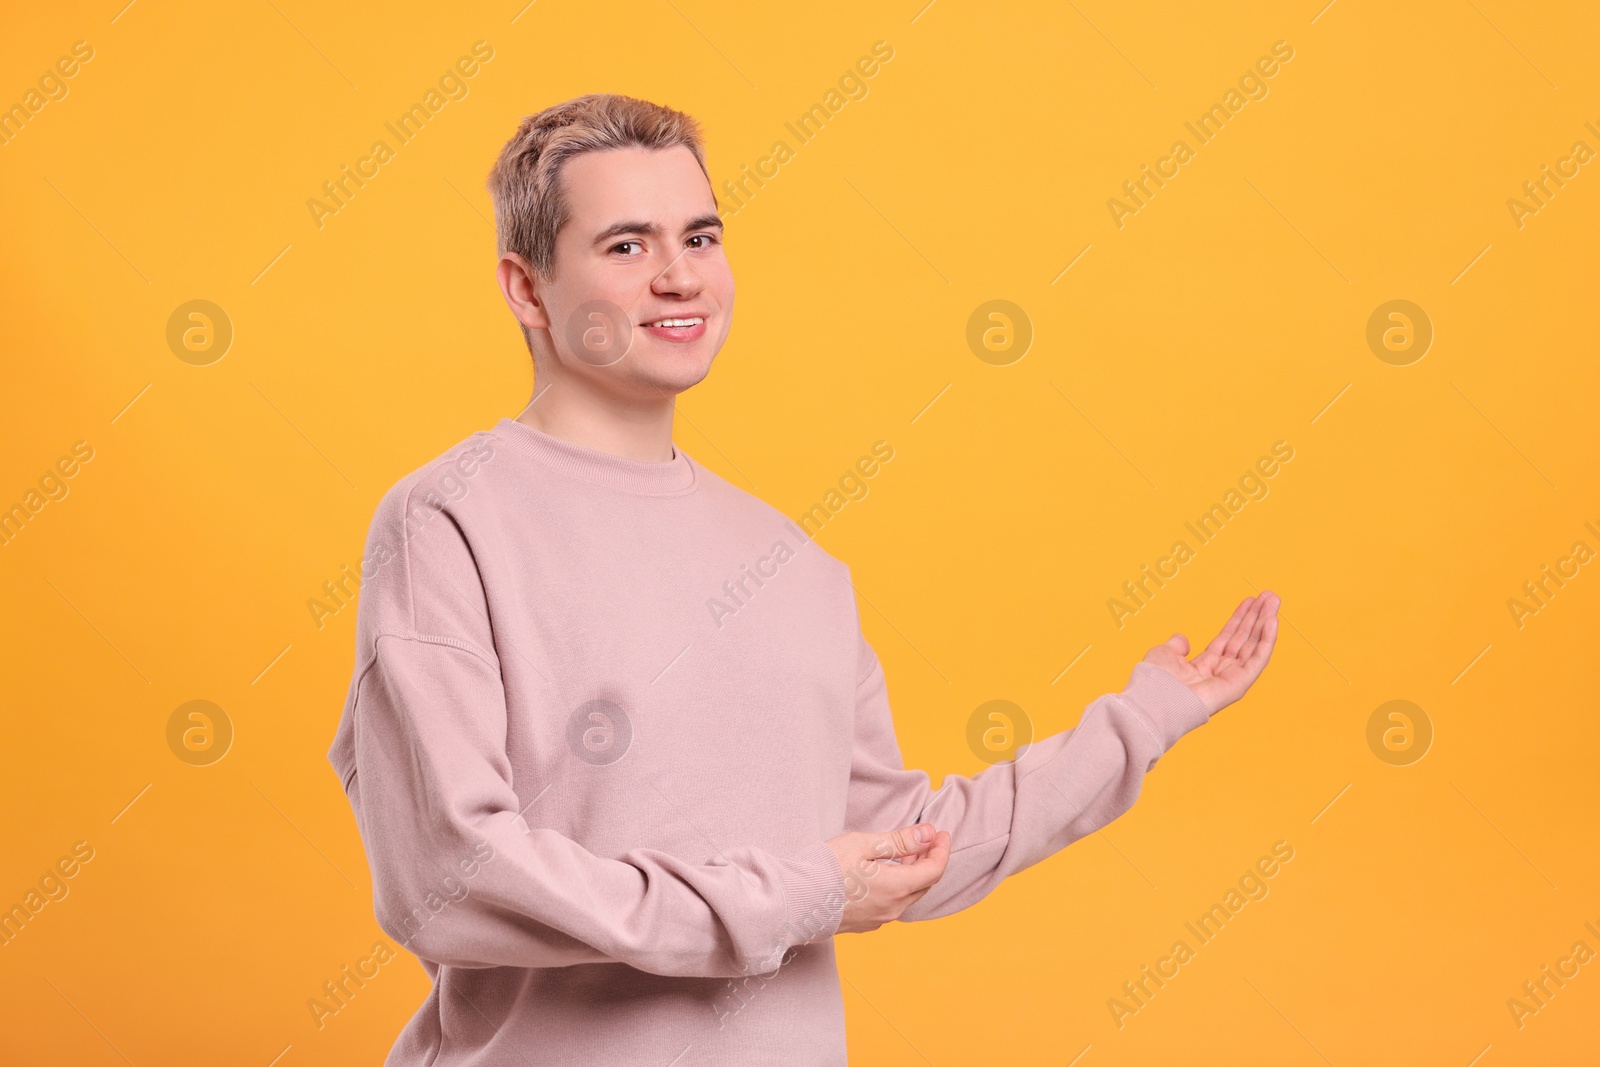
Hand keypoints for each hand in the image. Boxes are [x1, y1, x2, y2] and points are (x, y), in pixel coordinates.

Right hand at [824, 823, 950, 933]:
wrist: (792, 901)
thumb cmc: (825, 868)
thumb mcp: (864, 845)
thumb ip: (900, 841)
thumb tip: (929, 834)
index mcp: (896, 888)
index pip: (934, 870)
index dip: (942, 850)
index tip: (941, 833)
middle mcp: (892, 909)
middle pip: (924, 885)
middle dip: (929, 860)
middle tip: (925, 840)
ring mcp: (878, 919)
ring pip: (908, 896)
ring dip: (913, 874)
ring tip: (905, 853)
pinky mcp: (864, 924)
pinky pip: (891, 905)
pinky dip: (898, 887)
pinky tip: (885, 873)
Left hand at [1142, 591, 1279, 715]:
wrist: (1156, 698)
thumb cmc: (1155, 681)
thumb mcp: (1164, 653)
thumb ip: (1176, 645)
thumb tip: (1183, 639)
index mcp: (1203, 665)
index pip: (1228, 637)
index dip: (1239, 618)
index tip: (1250, 601)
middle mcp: (1219, 671)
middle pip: (1244, 639)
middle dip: (1257, 617)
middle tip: (1270, 596)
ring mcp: (1231, 678)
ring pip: (1254, 646)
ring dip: (1266, 623)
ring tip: (1274, 602)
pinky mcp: (1239, 685)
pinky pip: (1257, 659)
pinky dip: (1267, 640)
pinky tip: (1272, 621)